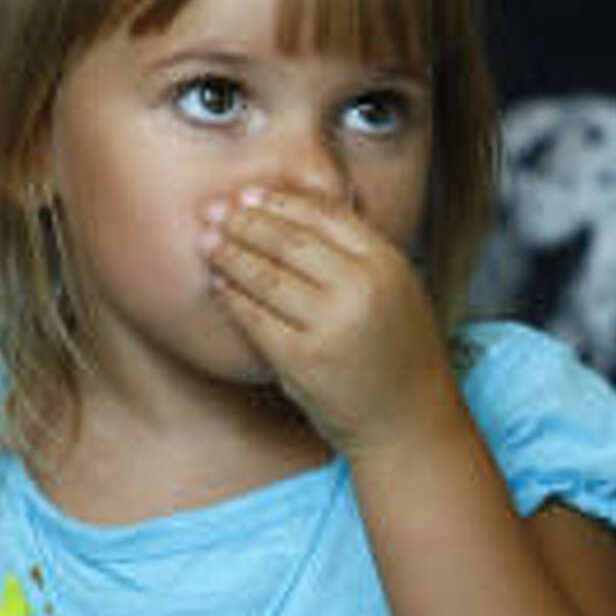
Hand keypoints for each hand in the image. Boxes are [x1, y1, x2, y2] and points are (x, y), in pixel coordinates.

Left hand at [200, 187, 458, 458]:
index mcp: (387, 264)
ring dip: (230, 254)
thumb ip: (357, 253)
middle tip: (215, 210)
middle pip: (289, 241)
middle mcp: (360, 289)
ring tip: (207, 240)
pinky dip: (232, 296)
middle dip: (245, 222)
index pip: (325, 217)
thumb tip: (293, 214)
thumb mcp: (396, 289)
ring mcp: (329, 326)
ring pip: (266, 276)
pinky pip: (255, 318)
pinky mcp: (301, 360)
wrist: (408, 421)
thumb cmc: (398, 352)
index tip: (251, 194)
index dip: (281, 202)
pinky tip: (219, 283)